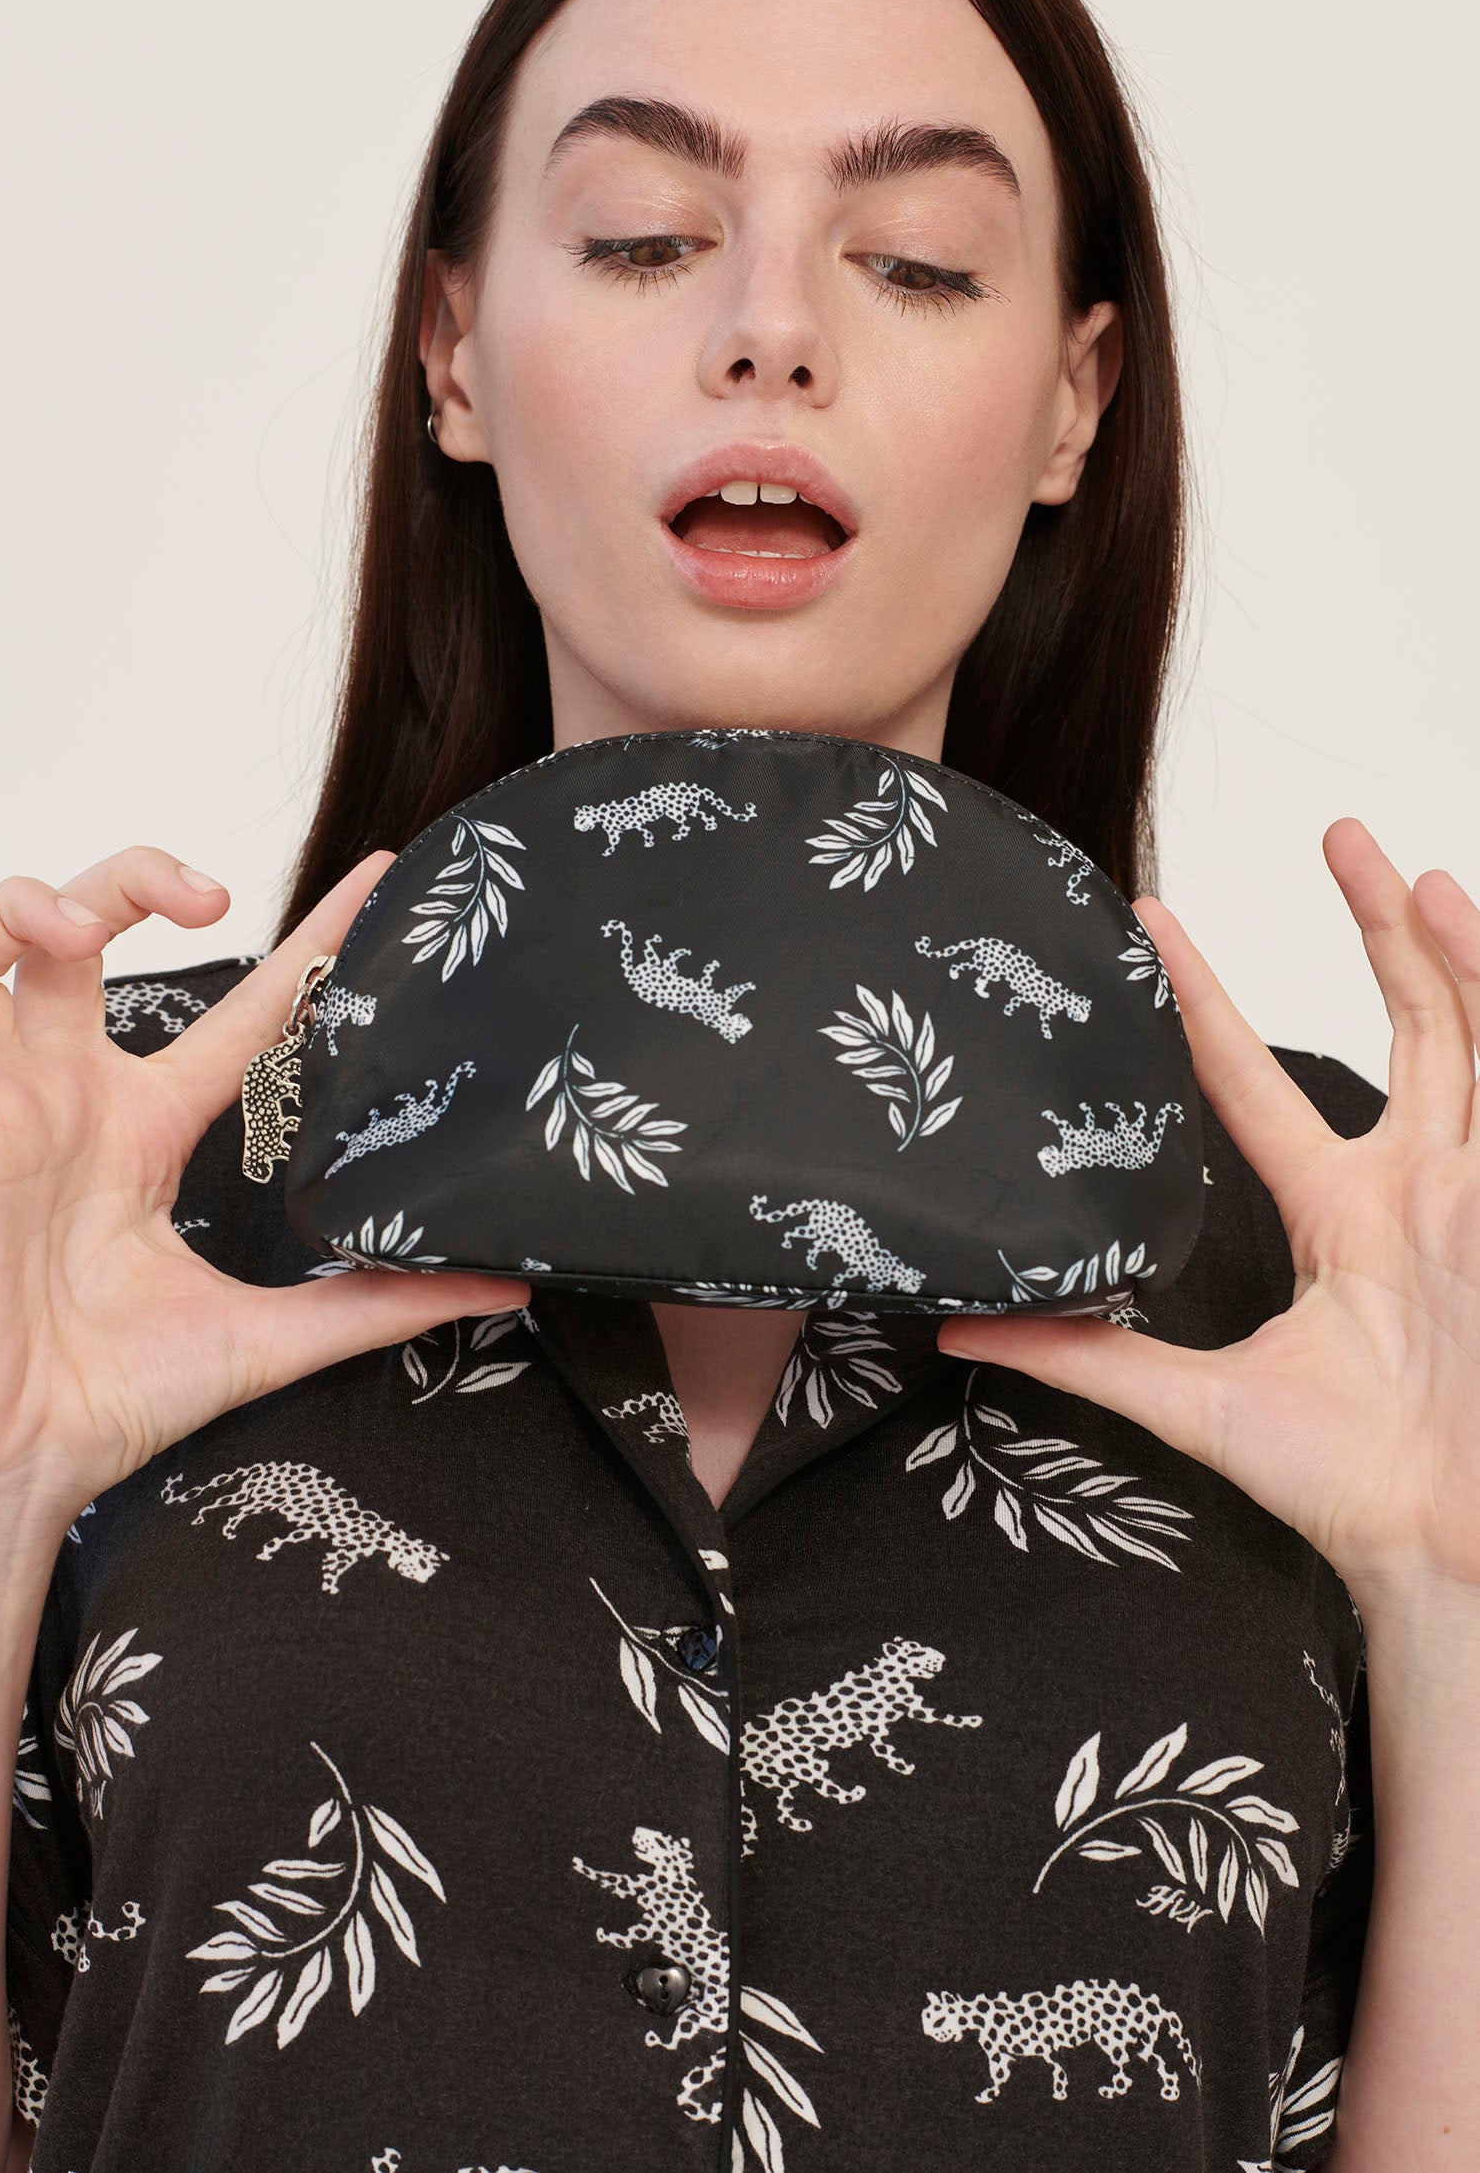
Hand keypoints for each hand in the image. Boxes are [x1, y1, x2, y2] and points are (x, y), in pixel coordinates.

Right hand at [0, 846, 530, 1554]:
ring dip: (65, 894)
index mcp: (146, 1130)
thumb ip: (375, 1305)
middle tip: (216, 895)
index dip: (306, 945)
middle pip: (110, 930)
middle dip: (150, 878)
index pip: (242, 1012)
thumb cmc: (103, 1404)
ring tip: (101, 917)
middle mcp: (75, 1092)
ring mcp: (6, 1089)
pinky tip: (43, 945)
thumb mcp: (261, 1339)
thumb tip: (503, 1280)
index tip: (375, 882)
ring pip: (20, 930)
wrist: (5, 1461)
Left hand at [935, 817, 1479, 1620]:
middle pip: (1404, 1024)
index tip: (1150, 923)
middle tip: (1336, 830)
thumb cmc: (1349, 1486)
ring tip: (1408, 868)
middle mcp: (1417, 1184)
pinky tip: (1471, 927)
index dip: (1203, 1005)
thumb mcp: (1200, 1402)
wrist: (1447, 1555)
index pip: (1254, 1081)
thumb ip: (1088, 1356)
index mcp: (1341, 1215)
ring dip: (1450, 950)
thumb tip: (956, 1330)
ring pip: (1473, 1036)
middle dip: (1374, 929)